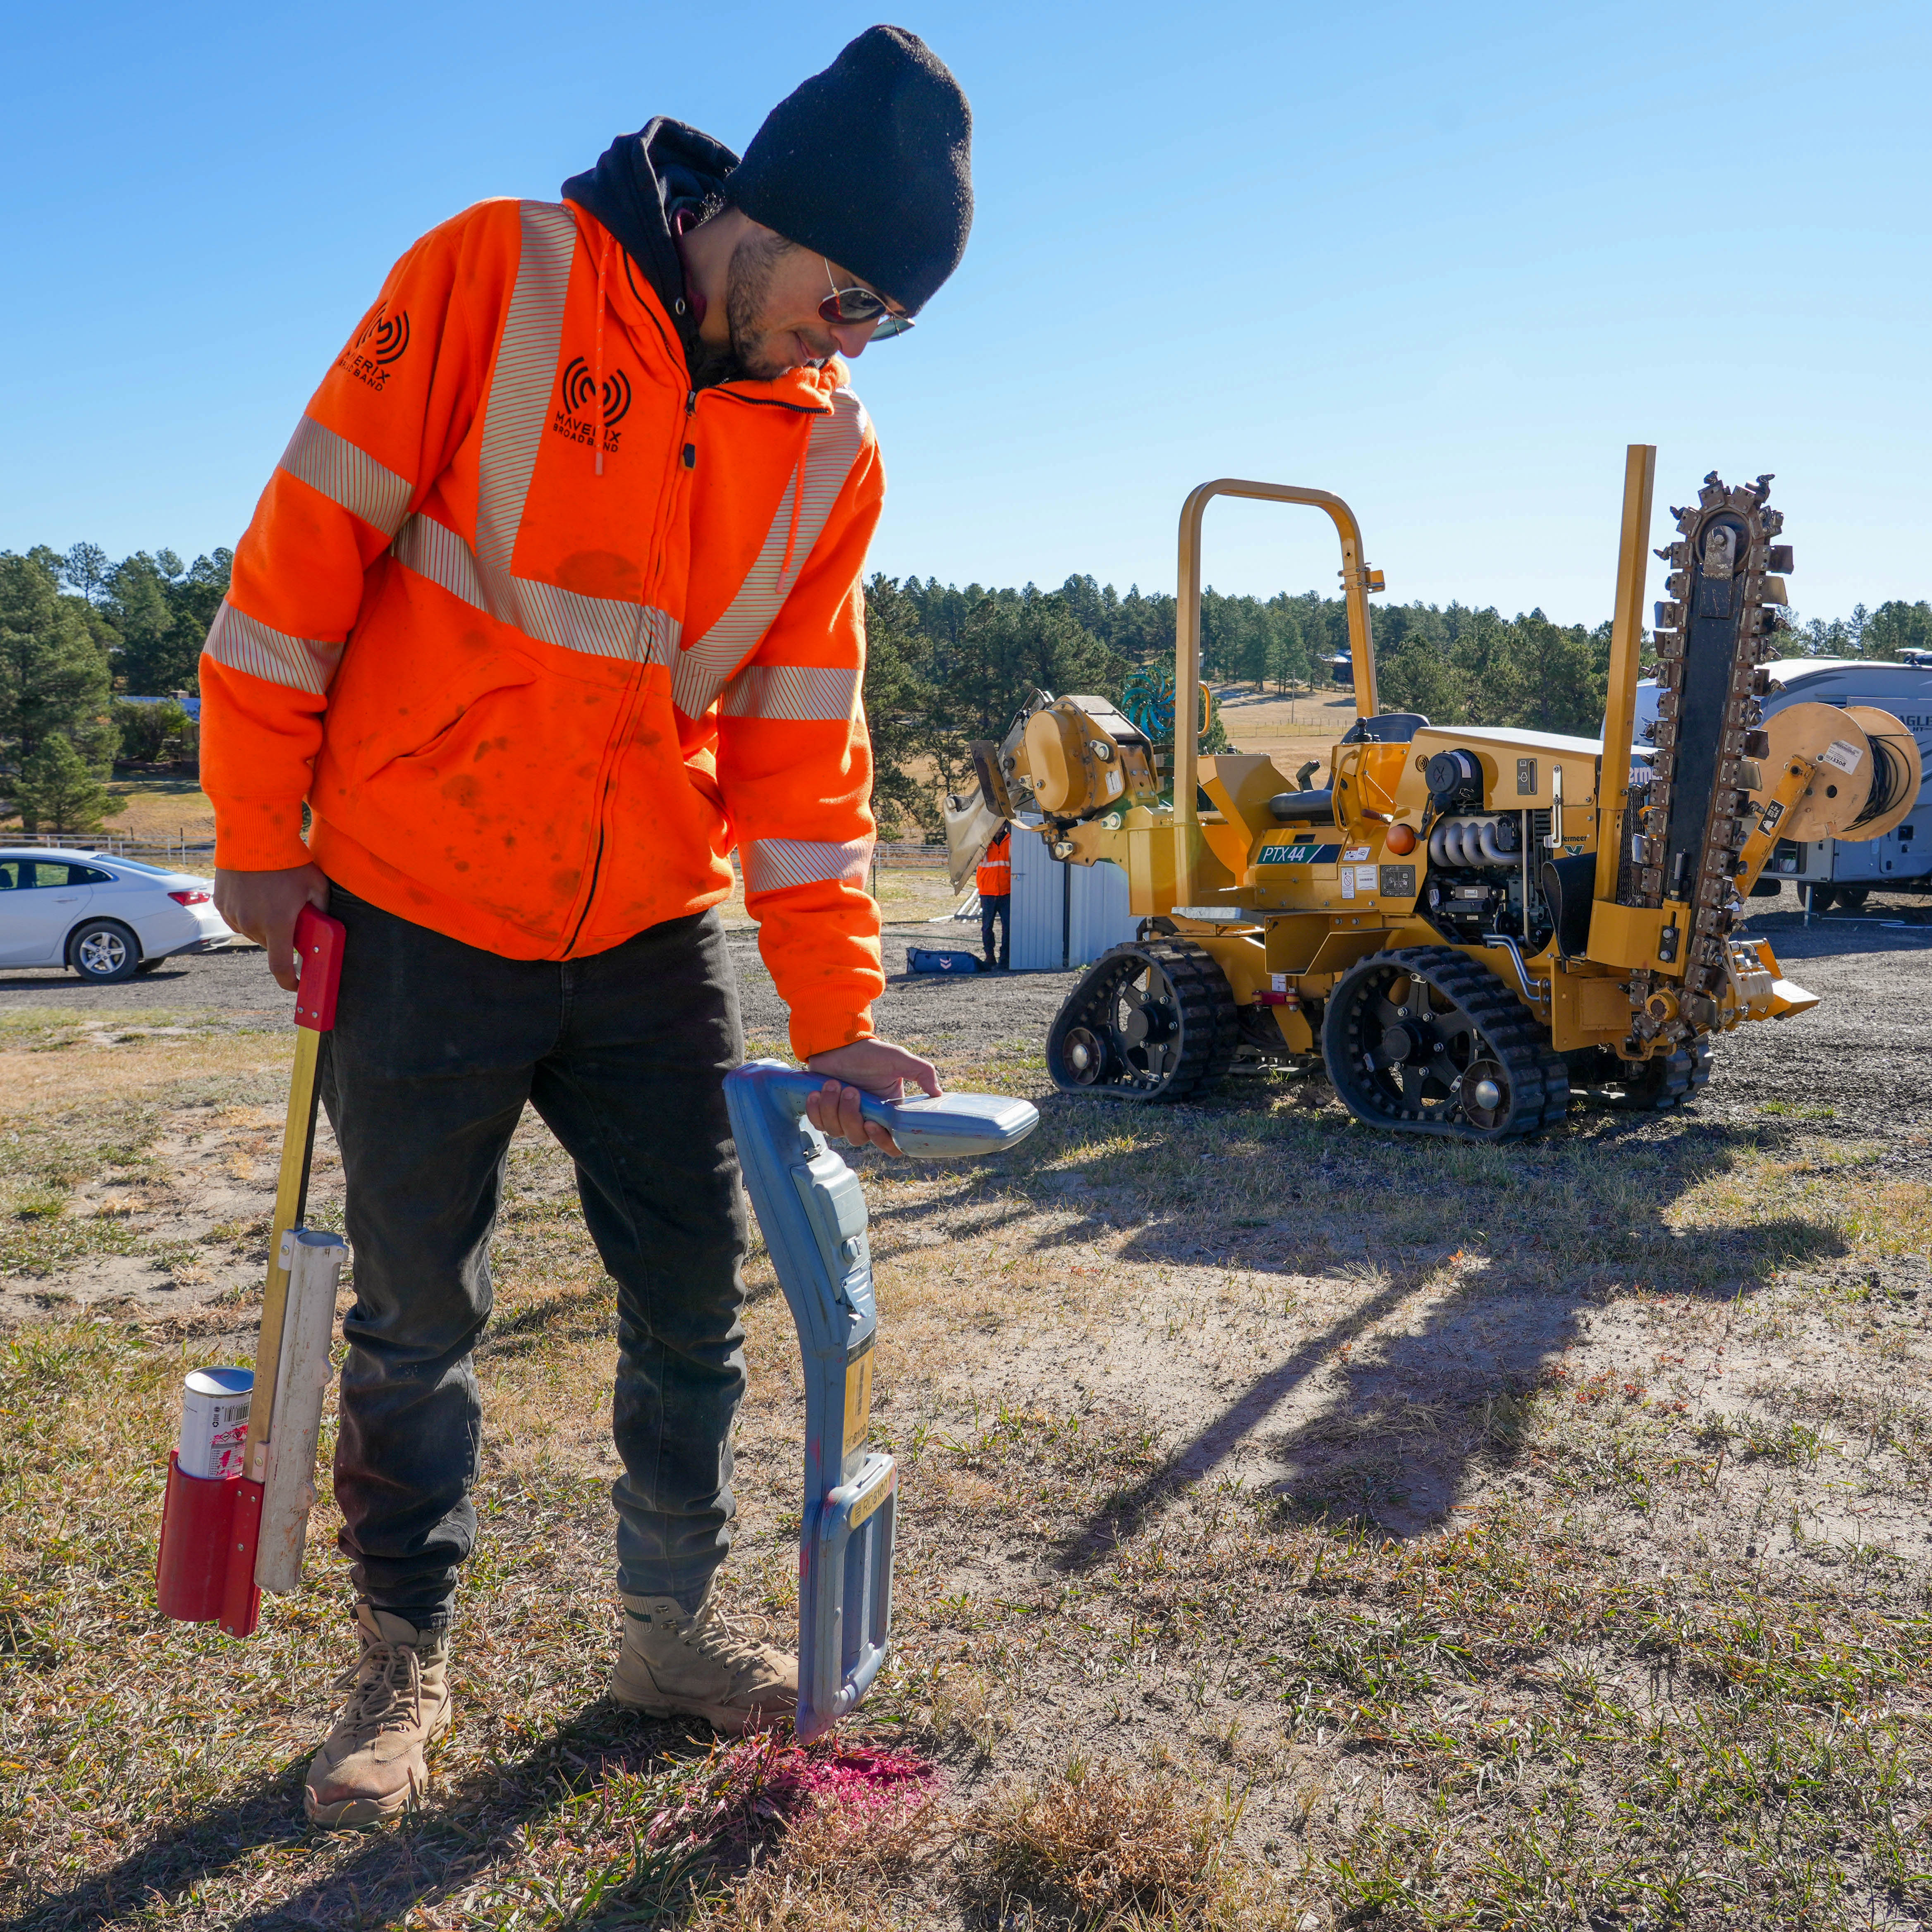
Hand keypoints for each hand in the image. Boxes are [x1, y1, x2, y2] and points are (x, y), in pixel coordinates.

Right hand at [213, 864, 330, 991]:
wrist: (253, 835)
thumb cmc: (289, 861)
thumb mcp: (316, 886)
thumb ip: (321, 912)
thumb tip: (322, 929)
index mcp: (277, 924)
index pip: (280, 966)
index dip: (289, 981)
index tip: (297, 985)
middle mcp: (252, 924)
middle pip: (269, 945)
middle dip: (282, 939)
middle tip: (291, 917)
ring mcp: (233, 914)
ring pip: (253, 932)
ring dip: (264, 925)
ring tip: (273, 899)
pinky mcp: (221, 904)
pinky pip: (238, 919)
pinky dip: (248, 914)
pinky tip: (257, 895)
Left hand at [803, 1038, 941, 1156]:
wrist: (839, 1043)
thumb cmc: (871, 1053)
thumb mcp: (900, 1059)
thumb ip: (922, 1073)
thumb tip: (938, 1094)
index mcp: (888, 1113)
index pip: (891, 1144)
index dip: (882, 1142)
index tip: (872, 1123)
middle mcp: (867, 1120)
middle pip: (859, 1138)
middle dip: (851, 1115)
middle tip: (851, 1090)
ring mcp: (844, 1119)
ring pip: (837, 1132)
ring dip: (832, 1107)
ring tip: (833, 1084)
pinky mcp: (825, 1114)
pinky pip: (818, 1124)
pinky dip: (817, 1109)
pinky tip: (817, 1092)